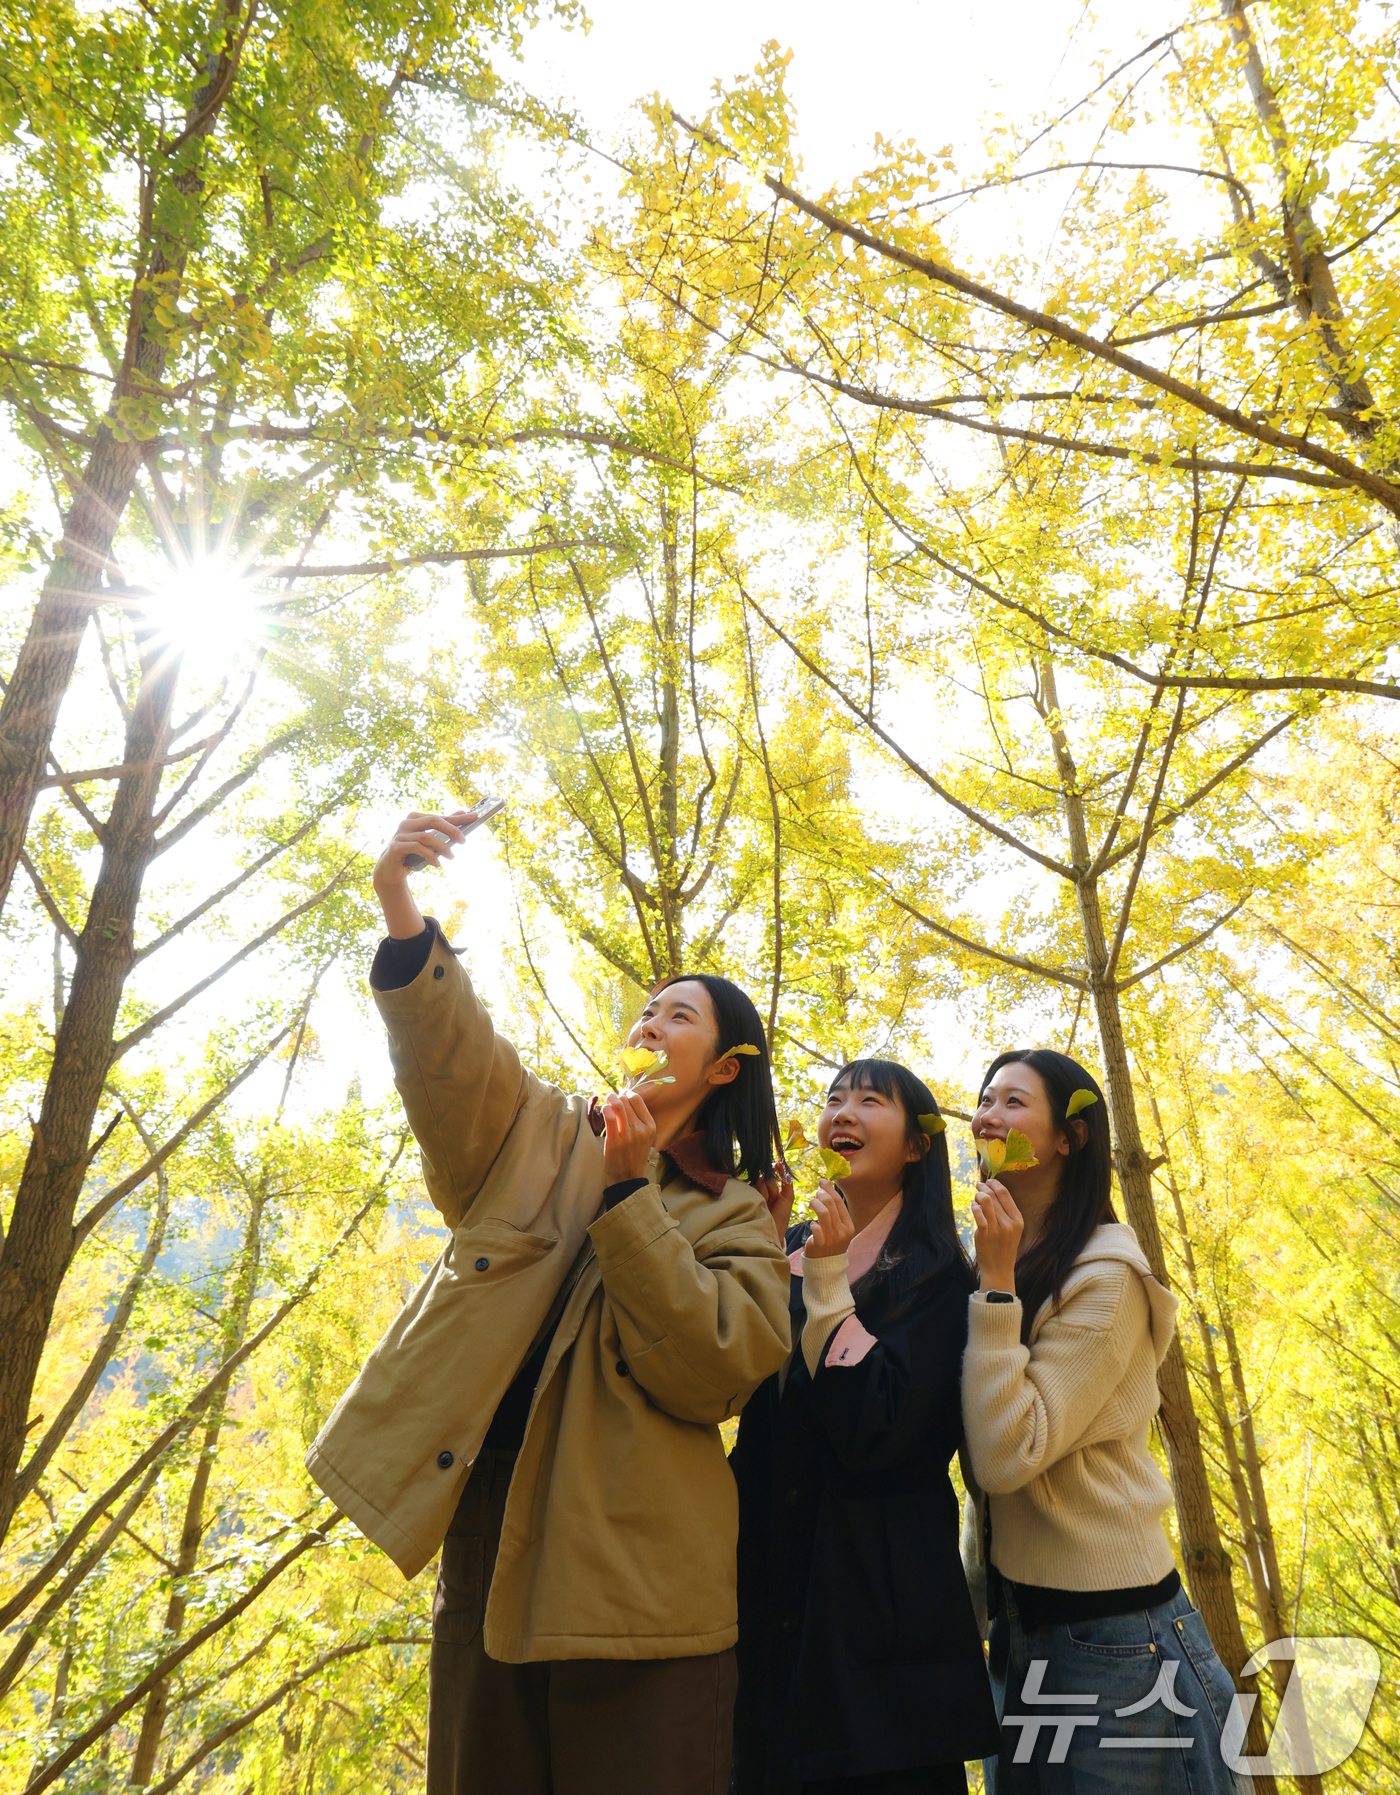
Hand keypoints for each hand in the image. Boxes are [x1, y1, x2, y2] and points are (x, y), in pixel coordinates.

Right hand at [372, 809, 472, 939]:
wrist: (389, 870)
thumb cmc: (411, 853)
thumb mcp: (429, 840)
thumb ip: (442, 827)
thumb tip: (462, 813)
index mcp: (415, 818)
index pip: (440, 816)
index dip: (457, 818)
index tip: (475, 817)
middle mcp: (406, 823)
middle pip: (433, 820)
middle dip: (451, 829)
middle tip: (463, 840)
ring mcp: (399, 834)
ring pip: (426, 837)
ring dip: (442, 847)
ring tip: (452, 857)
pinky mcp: (395, 847)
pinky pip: (416, 848)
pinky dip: (429, 856)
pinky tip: (437, 864)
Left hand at [602, 1088, 657, 1183]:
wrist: (628, 1179)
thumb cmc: (633, 1156)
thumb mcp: (643, 1137)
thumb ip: (637, 1120)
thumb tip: (624, 1098)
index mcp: (650, 1126)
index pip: (637, 1099)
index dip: (626, 1094)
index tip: (621, 1096)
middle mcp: (641, 1129)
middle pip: (626, 1101)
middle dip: (616, 1097)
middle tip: (611, 1099)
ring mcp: (628, 1135)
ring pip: (618, 1105)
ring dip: (610, 1099)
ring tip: (607, 1101)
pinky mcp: (615, 1140)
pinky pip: (610, 1117)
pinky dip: (605, 1110)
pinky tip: (604, 1111)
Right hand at [755, 1166, 795, 1247]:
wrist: (772, 1232)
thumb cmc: (781, 1217)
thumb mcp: (787, 1198)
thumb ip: (786, 1183)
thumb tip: (781, 1165)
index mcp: (771, 1189)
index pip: (771, 1174)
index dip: (775, 1168)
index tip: (778, 1163)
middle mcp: (761, 1189)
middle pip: (767, 1178)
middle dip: (773, 1187)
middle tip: (774, 1200)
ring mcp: (754, 1193)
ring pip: (761, 1181)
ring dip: (768, 1192)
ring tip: (768, 1204)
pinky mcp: (747, 1196)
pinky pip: (755, 1187)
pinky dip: (762, 1194)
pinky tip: (763, 1203)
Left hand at [805, 1179, 853, 1257]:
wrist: (826, 1265)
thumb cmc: (831, 1242)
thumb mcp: (839, 1228)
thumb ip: (836, 1212)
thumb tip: (827, 1190)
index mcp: (849, 1225)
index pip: (839, 1202)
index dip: (830, 1190)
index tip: (823, 1182)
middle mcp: (842, 1231)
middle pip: (831, 1205)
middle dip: (821, 1195)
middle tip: (815, 1193)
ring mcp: (832, 1238)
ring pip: (824, 1213)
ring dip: (815, 1204)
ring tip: (811, 1203)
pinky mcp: (821, 1244)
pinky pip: (817, 1230)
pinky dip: (813, 1224)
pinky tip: (811, 1223)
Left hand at [971, 1177, 1022, 1294]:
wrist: (999, 1269)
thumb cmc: (1004, 1247)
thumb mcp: (1012, 1230)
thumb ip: (1005, 1212)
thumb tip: (993, 1192)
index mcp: (1018, 1219)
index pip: (1005, 1194)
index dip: (994, 1184)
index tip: (988, 1181)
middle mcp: (1009, 1223)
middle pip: (994, 1196)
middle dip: (984, 1188)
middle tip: (978, 1186)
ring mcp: (997, 1229)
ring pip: (986, 1202)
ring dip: (978, 1195)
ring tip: (976, 1196)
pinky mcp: (984, 1235)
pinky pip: (978, 1214)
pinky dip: (974, 1207)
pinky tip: (973, 1206)